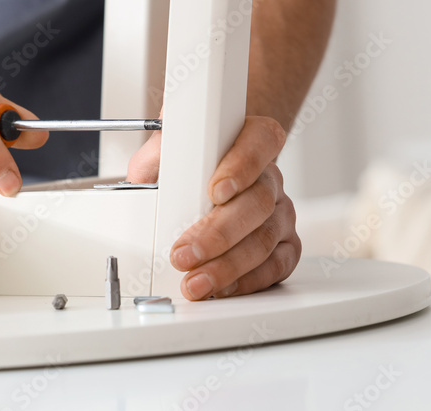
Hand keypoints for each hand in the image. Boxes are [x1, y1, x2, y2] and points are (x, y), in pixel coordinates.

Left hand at [127, 116, 299, 300]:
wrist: (214, 179)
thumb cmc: (195, 163)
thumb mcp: (171, 146)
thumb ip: (160, 152)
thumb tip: (146, 168)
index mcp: (252, 142)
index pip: (259, 143)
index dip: (241, 167)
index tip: (215, 190)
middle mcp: (270, 178)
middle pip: (258, 202)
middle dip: (219, 234)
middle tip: (185, 253)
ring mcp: (281, 213)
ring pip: (265, 239)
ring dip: (228, 266)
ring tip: (196, 281)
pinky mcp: (284, 245)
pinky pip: (277, 266)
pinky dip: (249, 281)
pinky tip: (223, 288)